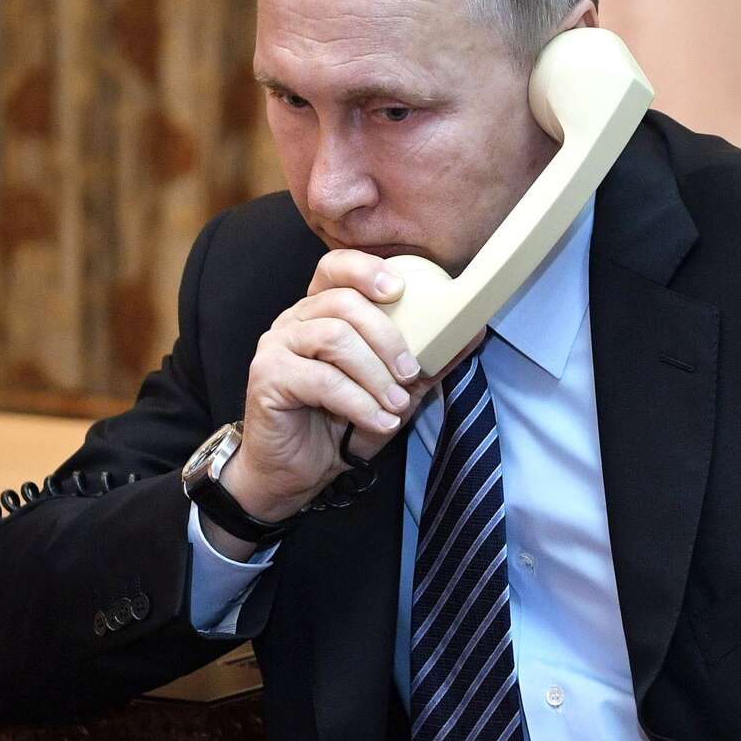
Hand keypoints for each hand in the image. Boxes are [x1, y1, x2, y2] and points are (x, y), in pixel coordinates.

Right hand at [210, 251, 481, 556]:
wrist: (294, 473)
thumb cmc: (340, 427)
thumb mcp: (394, 391)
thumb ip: (427, 362)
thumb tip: (472, 333)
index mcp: (320, 312)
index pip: (335, 266)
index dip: (366, 269)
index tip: (400, 289)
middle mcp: (294, 321)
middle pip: (343, 302)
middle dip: (387, 336)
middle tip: (410, 372)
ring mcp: (277, 346)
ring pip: (334, 337)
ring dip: (375, 373)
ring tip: (396, 404)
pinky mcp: (268, 377)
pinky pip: (321, 379)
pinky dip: (359, 402)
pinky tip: (378, 422)